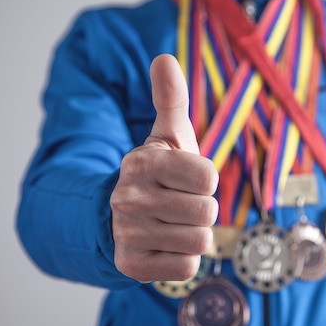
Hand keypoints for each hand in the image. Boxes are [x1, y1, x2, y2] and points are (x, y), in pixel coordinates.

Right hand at [110, 54, 218, 282]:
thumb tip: (164, 57)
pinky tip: (165, 245)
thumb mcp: (166, 136)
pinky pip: (187, 268)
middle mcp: (130, 198)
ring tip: (173, 224)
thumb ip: (171, 99)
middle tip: (181, 204)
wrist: (117, 216)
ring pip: (200, 241)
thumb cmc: (158, 173)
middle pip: (207, 212)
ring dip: (194, 235)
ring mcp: (128, 233)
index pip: (208, 177)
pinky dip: (183, 259)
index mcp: (144, 162)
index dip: (206, 180)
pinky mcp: (131, 265)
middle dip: (202, 209)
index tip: (188, 179)